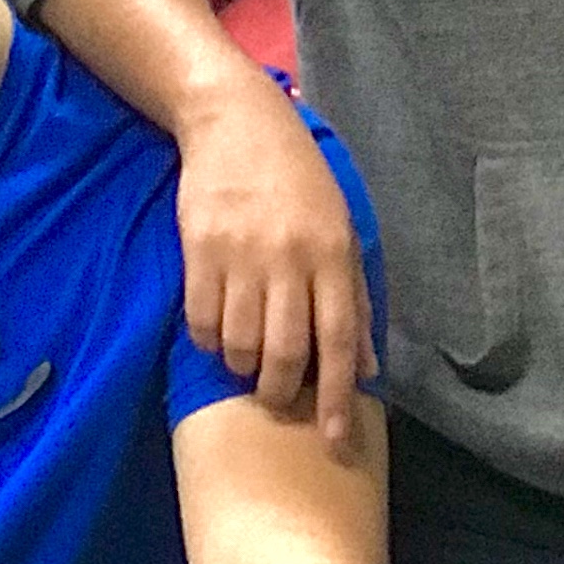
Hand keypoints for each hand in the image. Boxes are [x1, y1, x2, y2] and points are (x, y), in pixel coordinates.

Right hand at [176, 78, 374, 447]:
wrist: (236, 122)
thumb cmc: (298, 179)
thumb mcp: (340, 228)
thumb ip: (352, 296)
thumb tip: (364, 367)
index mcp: (331, 253)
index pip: (339, 339)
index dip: (335, 396)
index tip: (333, 440)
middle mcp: (289, 258)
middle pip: (285, 352)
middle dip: (280, 391)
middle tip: (276, 396)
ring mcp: (241, 255)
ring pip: (239, 345)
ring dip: (242, 368)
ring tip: (246, 359)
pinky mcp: (198, 250)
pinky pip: (201, 321)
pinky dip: (209, 340)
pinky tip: (218, 331)